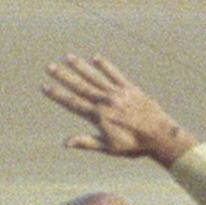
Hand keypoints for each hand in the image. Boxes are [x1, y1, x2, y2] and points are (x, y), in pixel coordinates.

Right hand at [42, 57, 193, 167]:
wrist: (161, 136)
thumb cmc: (134, 145)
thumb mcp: (108, 147)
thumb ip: (86, 142)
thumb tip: (64, 143)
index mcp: (98, 116)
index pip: (72, 102)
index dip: (57, 94)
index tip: (44, 86)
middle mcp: (105, 101)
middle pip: (80, 86)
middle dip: (63, 76)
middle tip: (49, 66)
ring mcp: (117, 93)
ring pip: (95, 77)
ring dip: (80, 66)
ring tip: (68, 57)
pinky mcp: (130, 89)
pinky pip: (115, 74)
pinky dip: (105, 66)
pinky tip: (95, 58)